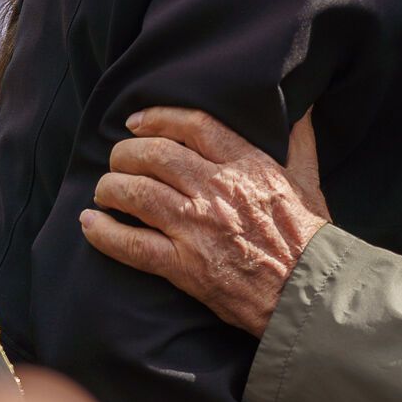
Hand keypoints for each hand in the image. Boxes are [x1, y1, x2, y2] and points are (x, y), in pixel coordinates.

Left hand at [81, 107, 330, 336]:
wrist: (309, 293)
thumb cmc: (311, 238)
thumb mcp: (310, 181)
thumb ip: (300, 141)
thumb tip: (303, 107)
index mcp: (248, 165)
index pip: (193, 125)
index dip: (157, 118)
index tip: (135, 121)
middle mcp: (218, 189)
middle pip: (155, 155)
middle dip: (126, 153)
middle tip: (117, 160)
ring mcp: (198, 228)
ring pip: (137, 193)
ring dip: (111, 188)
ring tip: (104, 191)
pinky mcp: (184, 266)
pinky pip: (131, 244)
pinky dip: (104, 233)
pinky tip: (90, 223)